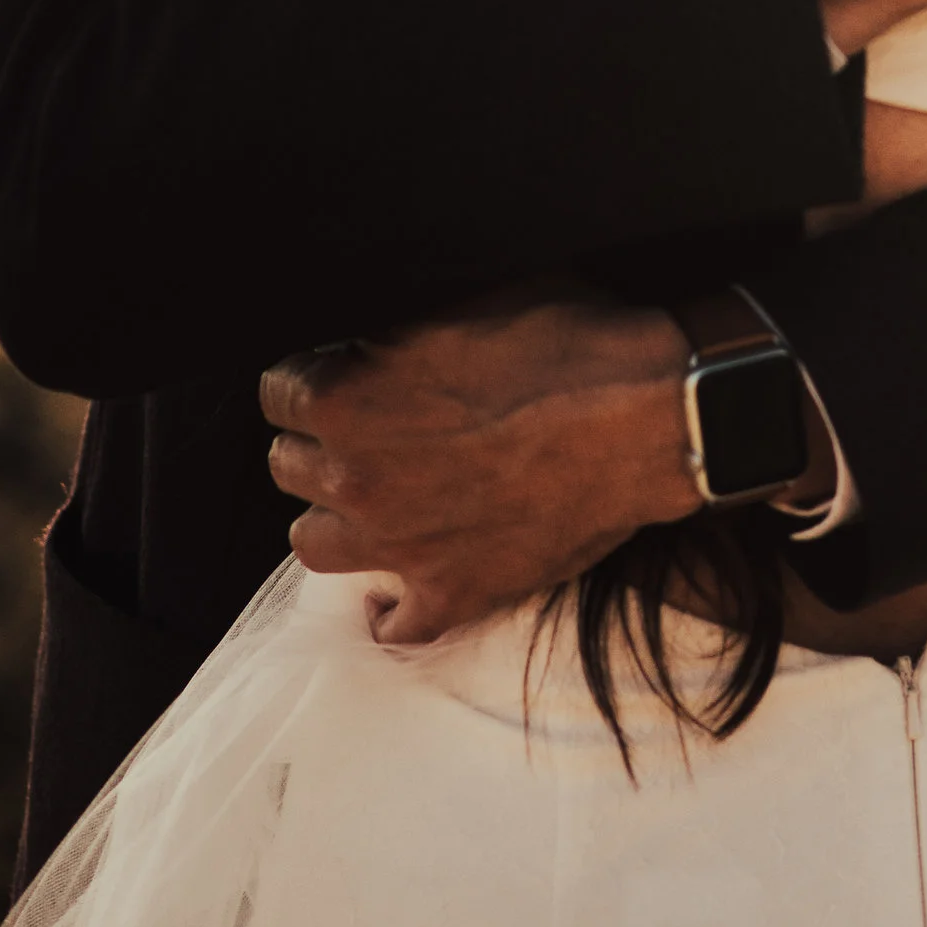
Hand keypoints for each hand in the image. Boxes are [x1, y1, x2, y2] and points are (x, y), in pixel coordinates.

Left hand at [261, 291, 701, 641]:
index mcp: (346, 400)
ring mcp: (401, 549)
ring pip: (313, 544)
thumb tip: (367, 342)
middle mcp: (356, 481)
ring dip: (336, 515)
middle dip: (318, 442)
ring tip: (375, 494)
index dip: (313, 376)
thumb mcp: (463, 301)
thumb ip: (392, 333)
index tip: (342, 372)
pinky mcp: (455, 594)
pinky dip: (392, 607)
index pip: (278, 392)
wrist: (647, 414)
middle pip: (288, 466)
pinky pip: (393, 625)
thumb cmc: (563, 341)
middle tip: (366, 426)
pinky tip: (404, 581)